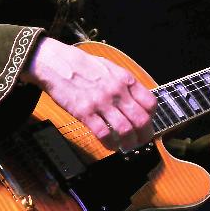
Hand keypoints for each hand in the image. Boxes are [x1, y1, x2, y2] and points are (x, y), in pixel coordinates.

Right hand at [20, 37, 157, 150]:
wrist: (57, 63)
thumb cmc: (83, 65)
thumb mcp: (110, 68)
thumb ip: (124, 83)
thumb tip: (137, 100)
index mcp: (125, 79)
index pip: (150, 103)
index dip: (152, 118)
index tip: (147, 123)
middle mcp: (117, 91)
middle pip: (141, 120)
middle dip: (144, 136)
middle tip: (141, 141)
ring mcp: (101, 102)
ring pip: (125, 130)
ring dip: (129, 144)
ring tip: (126, 147)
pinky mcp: (85, 112)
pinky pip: (103, 134)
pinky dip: (110, 144)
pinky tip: (110, 145)